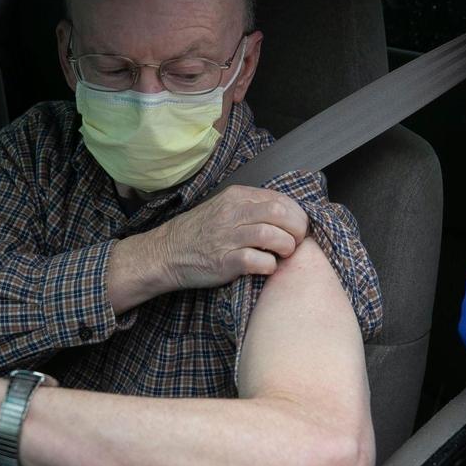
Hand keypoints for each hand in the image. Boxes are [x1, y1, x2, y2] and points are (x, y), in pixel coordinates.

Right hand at [156, 185, 308, 288]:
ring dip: (286, 247)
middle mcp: (232, 213)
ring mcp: (228, 237)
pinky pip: (258, 261)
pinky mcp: (224, 261)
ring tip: (283, 255)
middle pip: (280, 214)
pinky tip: (267, 267)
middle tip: (296, 242)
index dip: (297, 215)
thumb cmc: (199, 233)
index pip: (280, 199)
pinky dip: (269, 266)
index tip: (299, 228)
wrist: (166, 253)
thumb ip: (251, 208)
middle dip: (297, 230)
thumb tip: (287, 215)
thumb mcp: (223, 208)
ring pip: (272, 235)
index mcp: (236, 197)